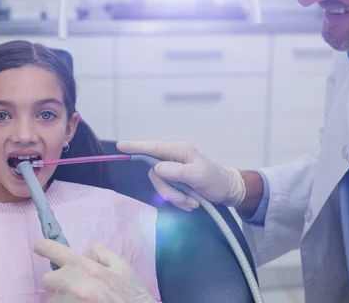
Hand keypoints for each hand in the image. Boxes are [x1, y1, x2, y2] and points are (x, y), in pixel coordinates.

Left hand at [34, 239, 156, 302]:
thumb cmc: (132, 294)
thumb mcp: (123, 266)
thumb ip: (101, 253)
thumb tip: (84, 254)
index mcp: (88, 269)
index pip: (56, 252)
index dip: (44, 247)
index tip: (39, 246)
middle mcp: (75, 287)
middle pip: (47, 279)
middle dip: (58, 280)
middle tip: (75, 285)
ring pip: (54, 299)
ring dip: (64, 298)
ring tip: (86, 300)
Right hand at [117, 141, 245, 210]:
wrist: (227, 192)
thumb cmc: (215, 179)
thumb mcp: (199, 175)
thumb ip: (177, 171)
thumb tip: (157, 168)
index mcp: (178, 151)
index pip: (152, 148)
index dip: (136, 147)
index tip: (120, 146)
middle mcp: (173, 159)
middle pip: (155, 174)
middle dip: (169, 191)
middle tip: (187, 199)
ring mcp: (173, 172)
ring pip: (161, 187)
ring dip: (177, 199)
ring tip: (193, 202)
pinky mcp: (175, 184)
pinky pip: (167, 194)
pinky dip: (180, 202)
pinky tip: (192, 202)